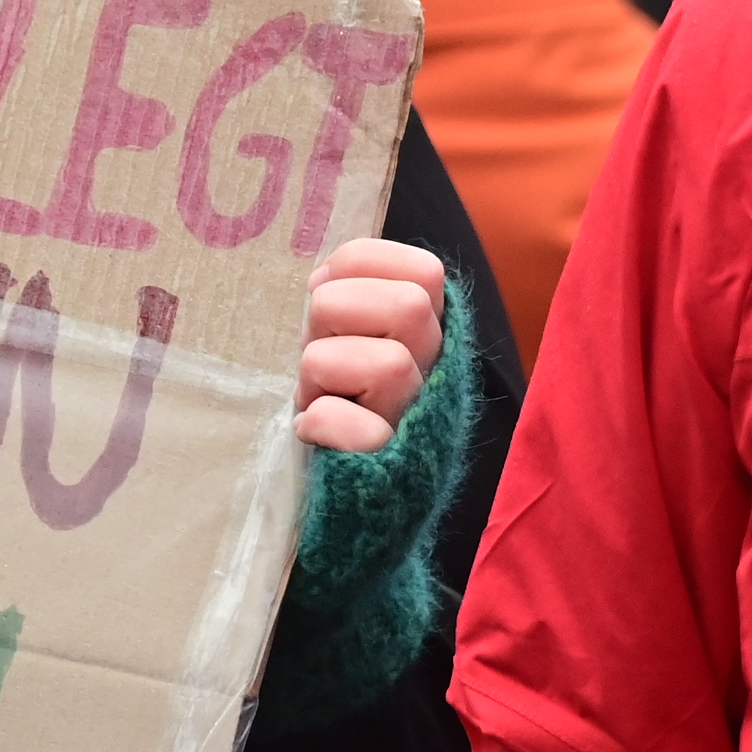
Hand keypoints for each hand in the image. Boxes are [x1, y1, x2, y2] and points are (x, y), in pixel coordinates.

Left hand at [298, 239, 445, 452]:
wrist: (354, 485)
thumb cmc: (344, 394)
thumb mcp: (352, 333)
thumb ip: (352, 297)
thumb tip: (323, 280)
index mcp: (433, 327)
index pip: (423, 270)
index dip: (359, 266)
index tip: (329, 293)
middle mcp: (440, 369)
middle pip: (410, 306)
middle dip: (335, 311)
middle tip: (319, 346)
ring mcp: (421, 419)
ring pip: (387, 365)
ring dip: (321, 370)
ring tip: (316, 390)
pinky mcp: (391, 465)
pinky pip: (361, 431)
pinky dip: (322, 422)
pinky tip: (312, 427)